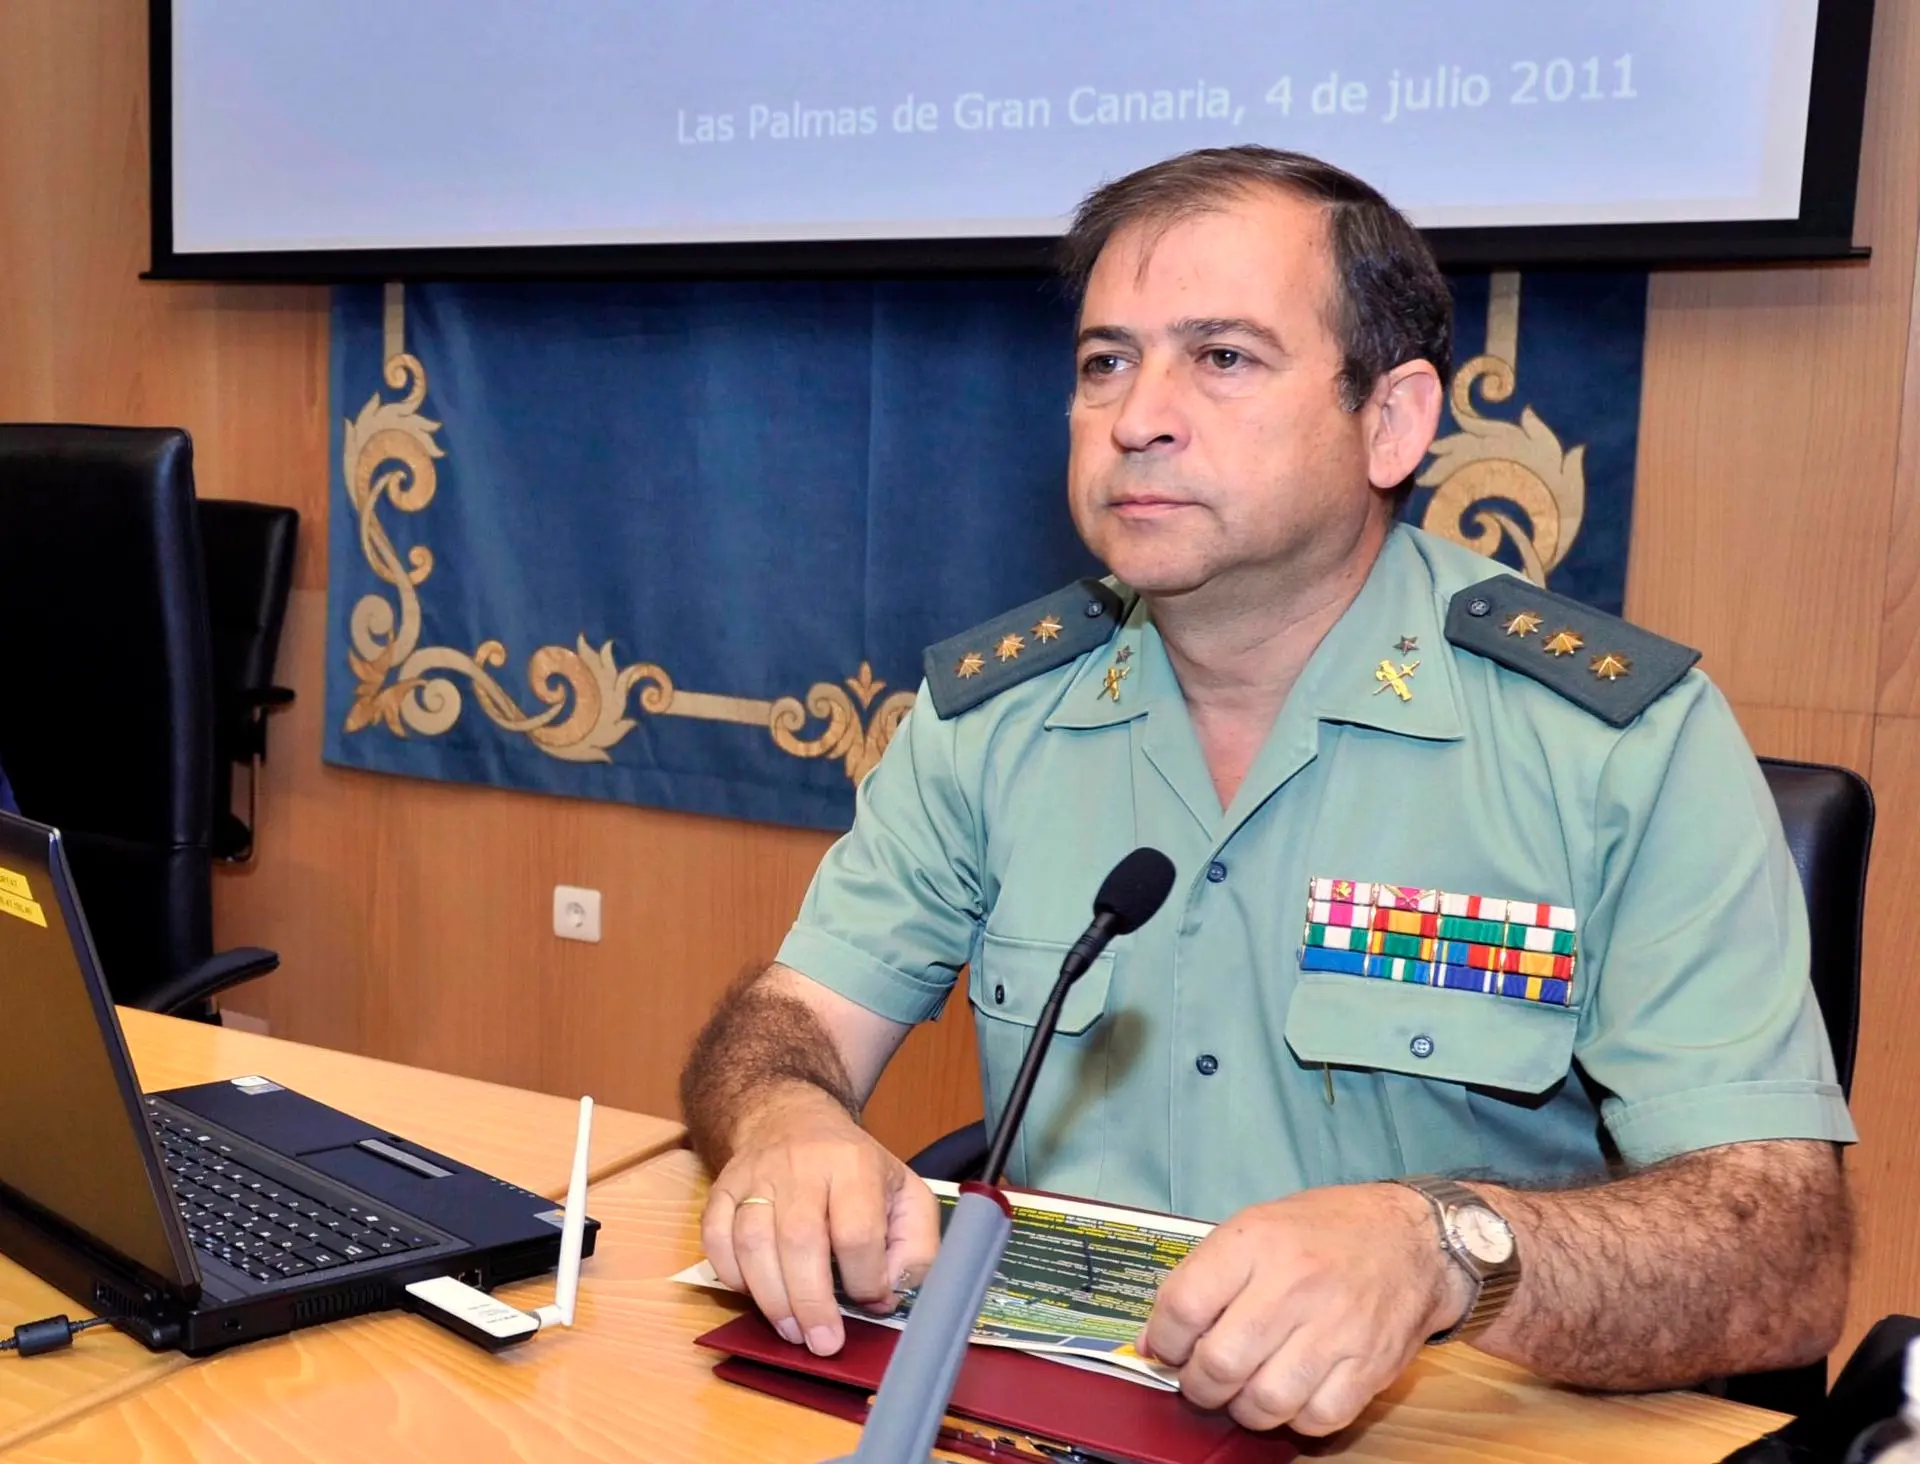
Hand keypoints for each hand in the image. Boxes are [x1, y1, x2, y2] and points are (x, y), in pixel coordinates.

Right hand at [700, 1083, 941, 1356]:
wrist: (793, 1119)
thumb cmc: (856, 1168)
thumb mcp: (906, 1193)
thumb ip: (917, 1246)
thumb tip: (890, 1296)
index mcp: (853, 1165)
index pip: (857, 1230)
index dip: (865, 1278)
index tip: (872, 1301)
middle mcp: (800, 1166)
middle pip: (799, 1240)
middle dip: (811, 1302)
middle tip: (823, 1344)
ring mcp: (754, 1176)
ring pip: (752, 1242)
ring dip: (771, 1299)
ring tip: (792, 1332)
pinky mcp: (721, 1188)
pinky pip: (714, 1238)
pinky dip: (730, 1276)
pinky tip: (755, 1295)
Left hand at [1140, 1184, 1471, 1436]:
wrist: (1413, 1240)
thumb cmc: (1326, 1231)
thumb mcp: (1258, 1226)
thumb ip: (1206, 1276)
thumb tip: (1156, 1340)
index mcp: (1256, 1240)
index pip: (1183, 1305)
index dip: (1164, 1339)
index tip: (1167, 1349)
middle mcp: (1294, 1283)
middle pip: (1219, 1363)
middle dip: (1198, 1384)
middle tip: (1203, 1379)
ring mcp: (1336, 1329)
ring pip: (1264, 1402)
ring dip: (1242, 1408)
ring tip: (1244, 1391)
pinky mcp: (1369, 1367)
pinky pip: (1315, 1419)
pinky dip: (1294, 1419)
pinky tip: (1290, 1394)